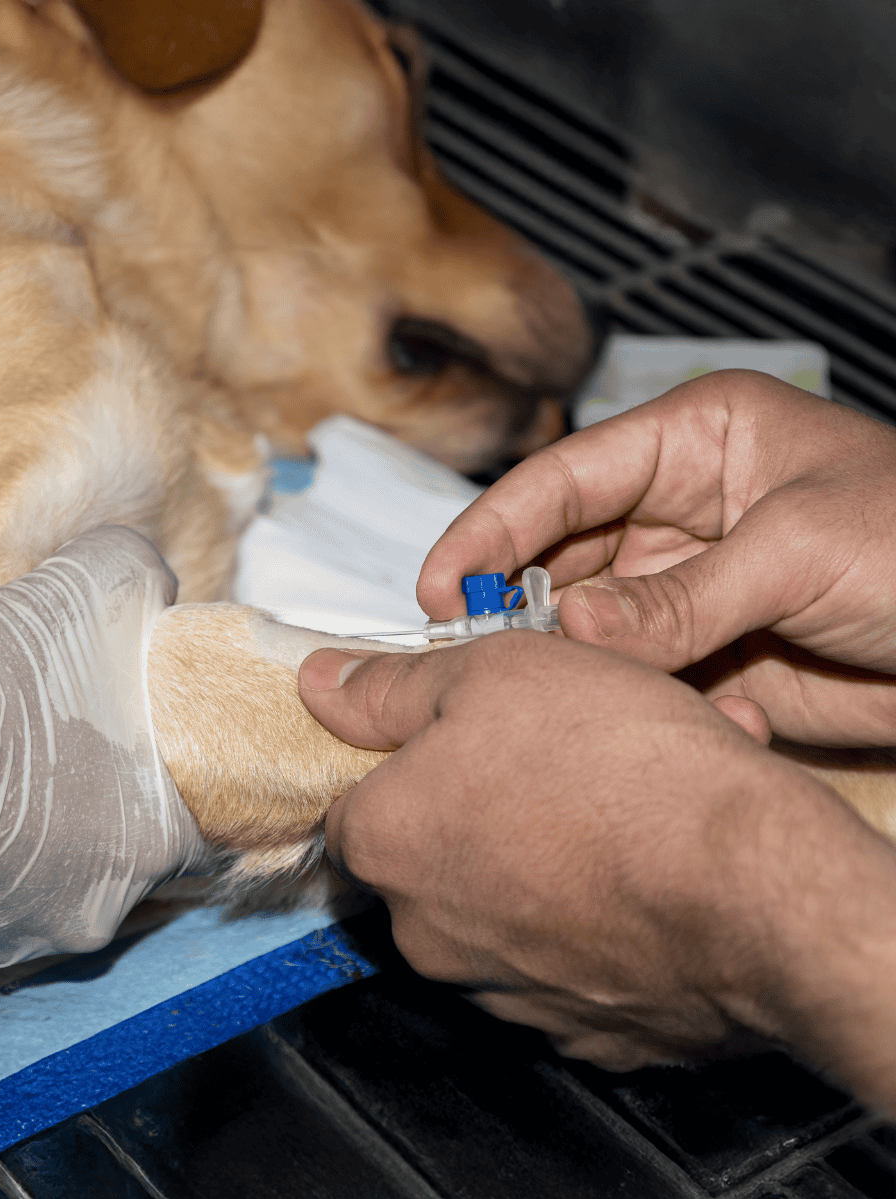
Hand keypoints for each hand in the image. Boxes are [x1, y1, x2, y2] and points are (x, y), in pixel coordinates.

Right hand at [0, 526, 206, 966]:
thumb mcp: (83, 591)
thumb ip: (140, 578)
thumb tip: (153, 584)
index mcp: (151, 846)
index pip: (200, 813)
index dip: (175, 761)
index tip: (141, 727)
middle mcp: (97, 912)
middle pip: (123, 842)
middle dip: (97, 789)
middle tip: (63, 732)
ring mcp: (18, 939)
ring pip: (49, 870)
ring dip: (35, 824)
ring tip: (1, 759)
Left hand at [298, 633, 895, 1101]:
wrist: (755, 886)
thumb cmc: (620, 766)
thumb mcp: (493, 671)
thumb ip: (393, 684)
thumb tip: (322, 681)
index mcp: (387, 843)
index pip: (356, 803)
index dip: (407, 762)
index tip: (464, 738)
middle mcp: (429, 933)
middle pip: (432, 855)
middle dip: (484, 806)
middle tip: (559, 758)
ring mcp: (506, 994)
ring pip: (509, 904)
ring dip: (549, 853)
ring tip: (623, 802)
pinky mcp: (586, 1030)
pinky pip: (574, 958)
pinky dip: (600, 915)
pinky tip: (653, 867)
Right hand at [418, 370, 895, 744]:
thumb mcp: (798, 550)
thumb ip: (678, 597)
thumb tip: (566, 627)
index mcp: (695, 443)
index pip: (566, 480)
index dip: (493, 529)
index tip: (440, 585)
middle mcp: (678, 510)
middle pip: (561, 552)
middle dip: (513, 599)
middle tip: (463, 651)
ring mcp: (688, 585)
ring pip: (588, 621)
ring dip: (562, 655)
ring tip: (526, 691)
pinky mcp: (706, 652)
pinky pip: (634, 674)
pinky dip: (619, 697)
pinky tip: (617, 715)